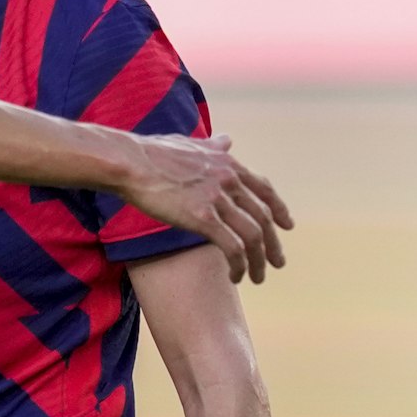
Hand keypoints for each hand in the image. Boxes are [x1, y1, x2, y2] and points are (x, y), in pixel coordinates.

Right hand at [123, 135, 290, 284]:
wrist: (129, 163)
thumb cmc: (151, 153)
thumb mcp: (190, 143)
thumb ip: (212, 146)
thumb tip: (227, 139)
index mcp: (229, 164)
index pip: (265, 190)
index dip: (279, 210)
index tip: (286, 226)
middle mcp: (230, 180)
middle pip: (263, 217)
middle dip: (273, 244)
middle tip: (277, 262)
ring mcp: (218, 199)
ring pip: (253, 236)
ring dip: (259, 261)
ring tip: (258, 277)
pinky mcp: (203, 217)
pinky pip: (232, 247)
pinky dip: (239, 265)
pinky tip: (236, 276)